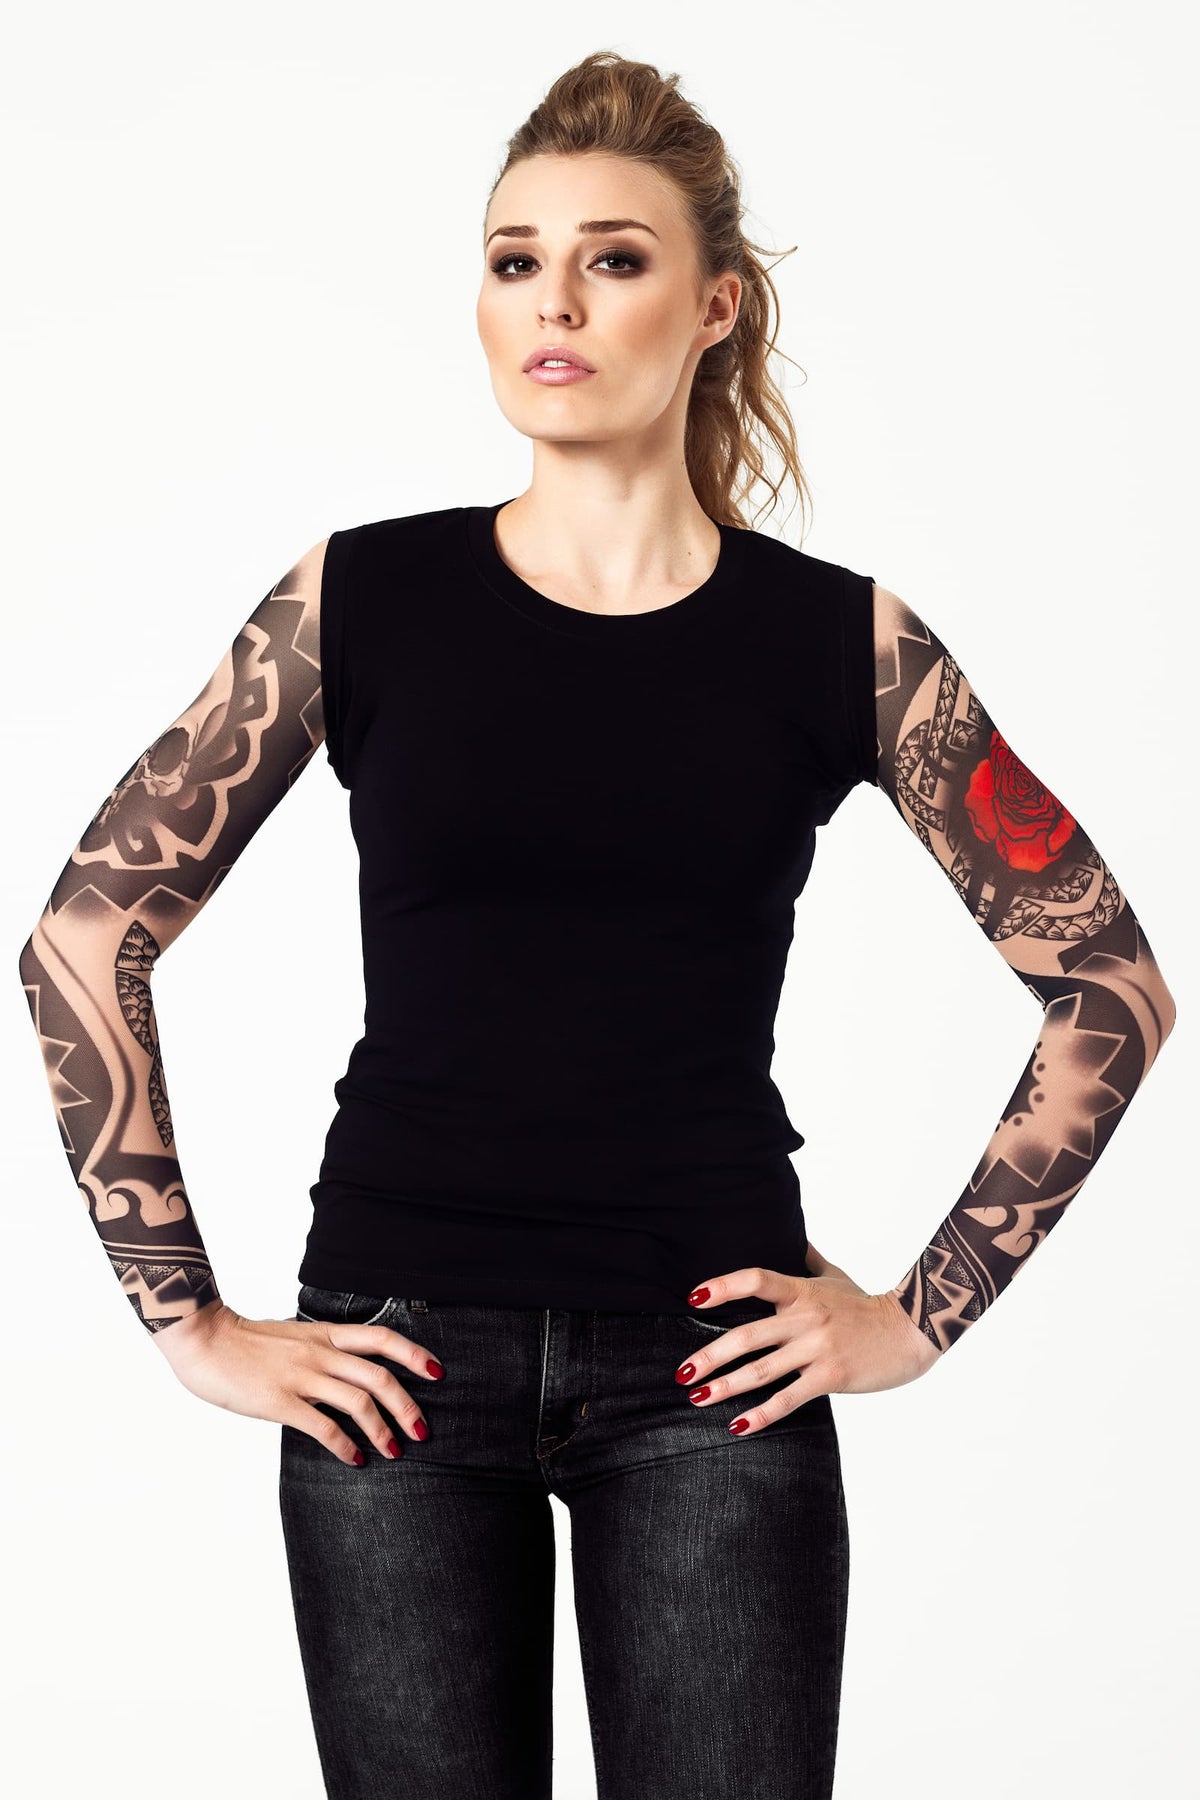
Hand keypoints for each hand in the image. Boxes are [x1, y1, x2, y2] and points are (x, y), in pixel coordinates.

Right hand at [152, 1297, 444, 1465]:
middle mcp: (320, 1352)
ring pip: (359, 1402)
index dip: (414, 1355)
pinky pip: (324, 1426)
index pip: (382, 1338)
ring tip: (395, 1450)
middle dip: (408, 1406)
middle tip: (422, 1430)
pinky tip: (354, 1458)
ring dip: (383, 1430)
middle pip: (380, 1376)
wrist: (204, 1338)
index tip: (437, 1372)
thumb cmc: (243, 1341)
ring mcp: (301, 1376)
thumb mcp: (292, 1336)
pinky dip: (345, 1445)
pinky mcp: (281, 1401)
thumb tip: (341, 1371)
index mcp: (325, 1334)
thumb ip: (319, 1351)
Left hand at [679, 1240, 941, 1436]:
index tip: (693, 1297)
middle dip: (710, 1355)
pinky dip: (762, 1414)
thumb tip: (796, 1237)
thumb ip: (810, 1259)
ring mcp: (818, 1348)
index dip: (723, 1286)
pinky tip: (738, 1425)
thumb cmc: (870, 1304)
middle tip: (682, 1371)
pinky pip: (789, 1398)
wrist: (912, 1330)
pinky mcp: (831, 1376)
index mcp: (802, 1291)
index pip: (756, 1281)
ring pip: (762, 1370)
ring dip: (726, 1385)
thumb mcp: (837, 1275)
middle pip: (747, 1335)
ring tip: (697, 1397)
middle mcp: (805, 1317)